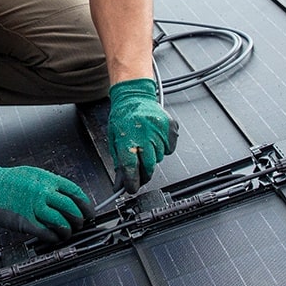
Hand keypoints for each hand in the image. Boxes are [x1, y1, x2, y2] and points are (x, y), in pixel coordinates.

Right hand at [0, 163, 93, 241]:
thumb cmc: (9, 181)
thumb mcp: (35, 175)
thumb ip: (51, 185)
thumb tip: (66, 195)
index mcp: (48, 181)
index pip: (76, 193)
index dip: (86, 205)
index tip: (88, 212)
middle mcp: (44, 193)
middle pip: (71, 209)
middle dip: (79, 219)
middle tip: (80, 224)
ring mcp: (35, 207)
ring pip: (61, 222)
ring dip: (67, 230)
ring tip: (67, 232)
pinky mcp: (26, 221)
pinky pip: (46, 232)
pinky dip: (53, 237)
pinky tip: (54, 237)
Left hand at [107, 78, 178, 193]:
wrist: (135, 96)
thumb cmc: (123, 117)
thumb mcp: (114, 139)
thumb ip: (119, 161)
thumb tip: (121, 182)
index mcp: (127, 139)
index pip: (131, 169)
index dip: (132, 182)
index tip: (131, 188)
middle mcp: (145, 137)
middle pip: (148, 167)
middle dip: (144, 174)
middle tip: (140, 173)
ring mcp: (160, 132)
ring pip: (159, 158)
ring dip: (153, 157)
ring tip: (146, 143)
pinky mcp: (171, 129)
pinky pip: (169, 149)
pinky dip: (163, 147)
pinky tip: (155, 138)